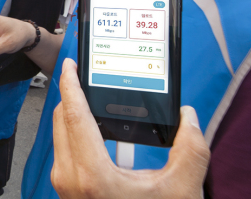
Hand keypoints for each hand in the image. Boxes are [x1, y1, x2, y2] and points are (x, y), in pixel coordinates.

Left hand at [51, 59, 210, 198]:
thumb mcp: (180, 190)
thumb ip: (190, 149)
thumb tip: (188, 116)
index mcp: (92, 174)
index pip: (74, 114)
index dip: (70, 84)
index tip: (69, 63)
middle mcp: (70, 177)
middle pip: (62, 119)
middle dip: (72, 93)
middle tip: (86, 76)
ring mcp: (64, 184)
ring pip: (59, 132)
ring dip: (72, 111)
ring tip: (91, 97)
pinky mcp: (66, 188)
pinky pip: (63, 147)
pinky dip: (74, 130)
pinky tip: (93, 125)